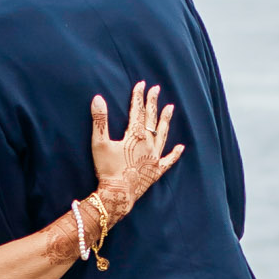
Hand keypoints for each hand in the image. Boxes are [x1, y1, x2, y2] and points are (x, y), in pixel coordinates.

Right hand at [89, 81, 183, 226]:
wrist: (117, 194)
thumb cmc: (107, 169)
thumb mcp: (99, 143)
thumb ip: (100, 120)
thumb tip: (98, 98)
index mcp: (136, 135)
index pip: (138, 110)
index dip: (139, 96)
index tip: (141, 84)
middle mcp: (149, 144)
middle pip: (152, 119)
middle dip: (153, 102)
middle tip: (156, 89)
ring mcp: (154, 157)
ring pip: (163, 134)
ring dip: (166, 120)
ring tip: (171, 107)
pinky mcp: (156, 171)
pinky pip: (168, 161)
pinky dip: (174, 154)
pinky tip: (180, 147)